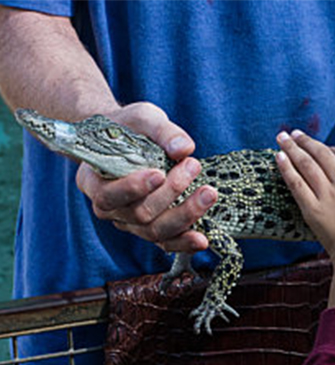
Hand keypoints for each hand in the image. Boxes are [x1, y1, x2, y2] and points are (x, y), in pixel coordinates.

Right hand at [75, 102, 217, 251]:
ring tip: (208, 193)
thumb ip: (161, 130)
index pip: (108, 195)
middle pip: (139, 213)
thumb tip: (183, 148)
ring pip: (155, 231)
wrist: (130, 139)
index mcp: (93, 181)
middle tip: (193, 166)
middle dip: (171, 192)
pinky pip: (166, 243)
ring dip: (185, 214)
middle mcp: (109, 208)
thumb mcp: (142, 118)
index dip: (133, 188)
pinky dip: (184, 243)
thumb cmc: (131, 128)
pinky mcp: (151, 228)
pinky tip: (203, 240)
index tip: (158, 173)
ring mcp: (130, 222)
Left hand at [275, 130, 334, 320]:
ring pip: (306, 165)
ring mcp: (326, 196)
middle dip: (306, 141)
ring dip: (292, 148)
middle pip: (322, 155)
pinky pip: (296, 184)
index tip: (325, 147)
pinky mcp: (312, 210)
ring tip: (281, 137)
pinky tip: (278, 157)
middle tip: (294, 133)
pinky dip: (286, 169)